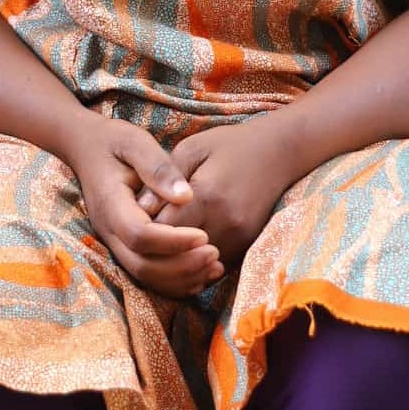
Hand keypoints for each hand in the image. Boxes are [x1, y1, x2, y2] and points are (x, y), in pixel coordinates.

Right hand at [64, 118, 225, 299]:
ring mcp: (114, 242)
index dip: (173, 240)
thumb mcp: (135, 143)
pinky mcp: (124, 246)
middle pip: (142, 265)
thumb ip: (159, 168)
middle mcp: (108, 230)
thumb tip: (186, 197)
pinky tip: (200, 271)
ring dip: (181, 278)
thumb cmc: (113, 142)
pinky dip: (174, 280)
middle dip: (181, 266)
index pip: (140, 235)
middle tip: (215, 254)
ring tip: (214, 266)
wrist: (86, 148)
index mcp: (110, 204)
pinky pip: (147, 274)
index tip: (204, 235)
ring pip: (145, 276)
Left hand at [138, 118, 304, 267]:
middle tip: (138, 235)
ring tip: (157, 242)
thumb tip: (138, 208)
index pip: (164, 227)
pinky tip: (182, 246)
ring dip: (174, 258)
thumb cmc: (229, 145)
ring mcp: (240, 237)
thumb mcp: (192, 148)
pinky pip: (213, 264)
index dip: (143, 227)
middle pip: (178, 251)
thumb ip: (164, 177)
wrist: (279, 152)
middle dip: (155, 246)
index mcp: (208, 195)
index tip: (129, 219)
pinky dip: (195, 260)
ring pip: (195, 264)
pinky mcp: (247, 246)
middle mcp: (226, 222)